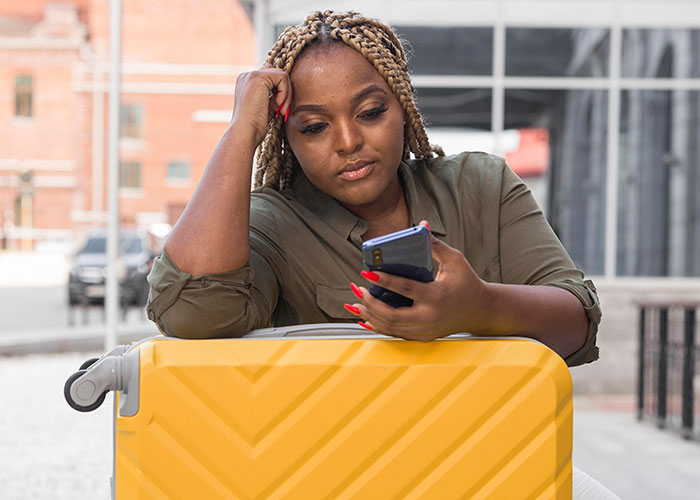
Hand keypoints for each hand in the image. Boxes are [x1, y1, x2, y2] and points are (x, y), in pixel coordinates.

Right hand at [230, 64, 292, 147]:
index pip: (270, 77)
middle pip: (276, 73)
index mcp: (246, 82)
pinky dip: (285, 92)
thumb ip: (272, 95)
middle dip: (284, 92)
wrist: (245, 131)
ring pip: (281, 75)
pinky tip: (278, 105)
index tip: (277, 109)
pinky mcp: (259, 77)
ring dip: (287, 93)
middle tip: (281, 110)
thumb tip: (287, 88)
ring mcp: (252, 75)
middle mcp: (247, 76)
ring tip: (281, 110)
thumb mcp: (265, 106)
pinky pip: (283, 77)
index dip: (278, 91)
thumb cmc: (254, 125)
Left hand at [347, 222, 492, 340]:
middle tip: (358, 289)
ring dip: (370, 315)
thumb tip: (421, 224)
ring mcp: (425, 330)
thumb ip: (435, 244)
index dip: (384, 280)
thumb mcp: (455, 260)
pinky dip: (378, 326)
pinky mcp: (422, 336)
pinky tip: (365, 317)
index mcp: (437, 296)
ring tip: (355, 302)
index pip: (406, 289)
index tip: (366, 271)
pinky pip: (395, 334)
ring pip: (391, 328)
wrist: (480, 310)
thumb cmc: (467, 282)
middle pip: (392, 315)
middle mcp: (429, 317)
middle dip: (371, 303)